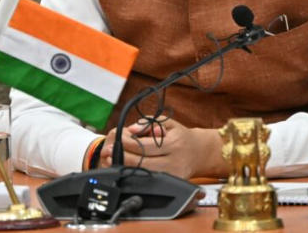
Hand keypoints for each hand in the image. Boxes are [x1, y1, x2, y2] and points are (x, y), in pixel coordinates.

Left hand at [99, 118, 225, 178]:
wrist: (199, 152)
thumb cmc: (180, 135)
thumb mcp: (167, 123)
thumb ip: (148, 123)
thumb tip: (131, 129)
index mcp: (173, 144)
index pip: (145, 146)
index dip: (128, 143)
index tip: (116, 139)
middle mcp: (173, 161)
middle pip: (142, 162)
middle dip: (122, 157)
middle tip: (107, 151)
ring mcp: (172, 175)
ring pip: (144, 173)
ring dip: (125, 167)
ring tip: (111, 159)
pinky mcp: (170, 183)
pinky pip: (149, 179)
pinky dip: (135, 173)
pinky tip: (124, 167)